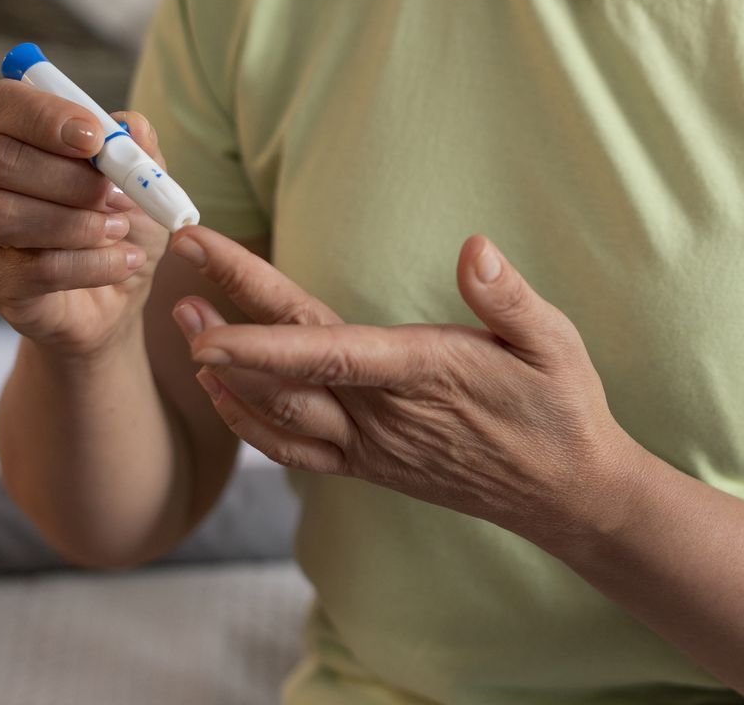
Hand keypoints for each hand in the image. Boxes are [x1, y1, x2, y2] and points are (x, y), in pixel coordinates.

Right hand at [0, 75, 170, 358]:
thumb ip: (138, 149)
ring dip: (77, 223)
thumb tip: (131, 127)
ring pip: (4, 214)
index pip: (0, 104)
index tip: (93, 138)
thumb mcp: (145, 181)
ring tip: (120, 230)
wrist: (119, 297)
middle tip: (118, 197)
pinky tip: (123, 262)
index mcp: (17, 138)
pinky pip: (34, 268)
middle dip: (70, 178)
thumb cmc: (122, 224)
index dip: (43, 114)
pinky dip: (91, 264)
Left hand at [167, 225, 637, 547]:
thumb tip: (475, 249)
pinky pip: (293, 448)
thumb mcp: (555, 343)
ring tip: (183, 319)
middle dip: (226, 322)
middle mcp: (386, 416)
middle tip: (177, 272)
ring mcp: (371, 446)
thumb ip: (510, 298)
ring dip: (225, 369)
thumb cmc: (562, 407)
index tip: (209, 319)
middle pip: (288, 367)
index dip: (261, 340)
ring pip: (279, 413)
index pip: (328, 353)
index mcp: (424, 375)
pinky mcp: (368, 464)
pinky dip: (248, 421)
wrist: (566, 493)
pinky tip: (221, 390)